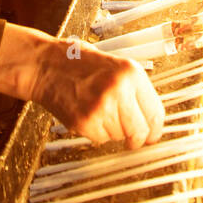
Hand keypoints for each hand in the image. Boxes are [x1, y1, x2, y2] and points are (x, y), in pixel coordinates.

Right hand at [0, 24, 164, 149]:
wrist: (46, 65)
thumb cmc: (78, 63)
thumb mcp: (115, 66)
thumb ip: (134, 90)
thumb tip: (150, 119)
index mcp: (131, 73)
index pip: (156, 113)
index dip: (155, 130)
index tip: (152, 135)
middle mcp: (119, 90)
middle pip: (141, 131)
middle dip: (137, 139)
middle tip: (132, 139)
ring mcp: (102, 107)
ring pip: (120, 136)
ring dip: (113, 131)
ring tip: (98, 110)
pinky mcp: (85, 122)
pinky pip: (101, 139)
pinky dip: (97, 132)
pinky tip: (87, 114)